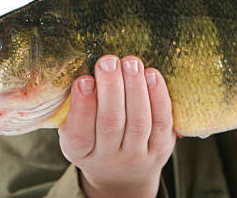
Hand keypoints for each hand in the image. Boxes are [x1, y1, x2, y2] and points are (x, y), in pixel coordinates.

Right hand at [58, 55, 175, 197]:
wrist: (122, 174)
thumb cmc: (95, 138)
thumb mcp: (75, 128)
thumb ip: (76, 104)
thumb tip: (82, 67)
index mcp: (79, 152)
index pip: (80, 134)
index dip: (82, 106)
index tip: (84, 79)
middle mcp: (109, 157)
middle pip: (111, 124)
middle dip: (111, 89)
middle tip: (108, 61)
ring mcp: (137, 154)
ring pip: (138, 122)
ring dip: (135, 88)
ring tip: (130, 62)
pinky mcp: (161, 147)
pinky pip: (162, 122)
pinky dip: (158, 97)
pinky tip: (152, 74)